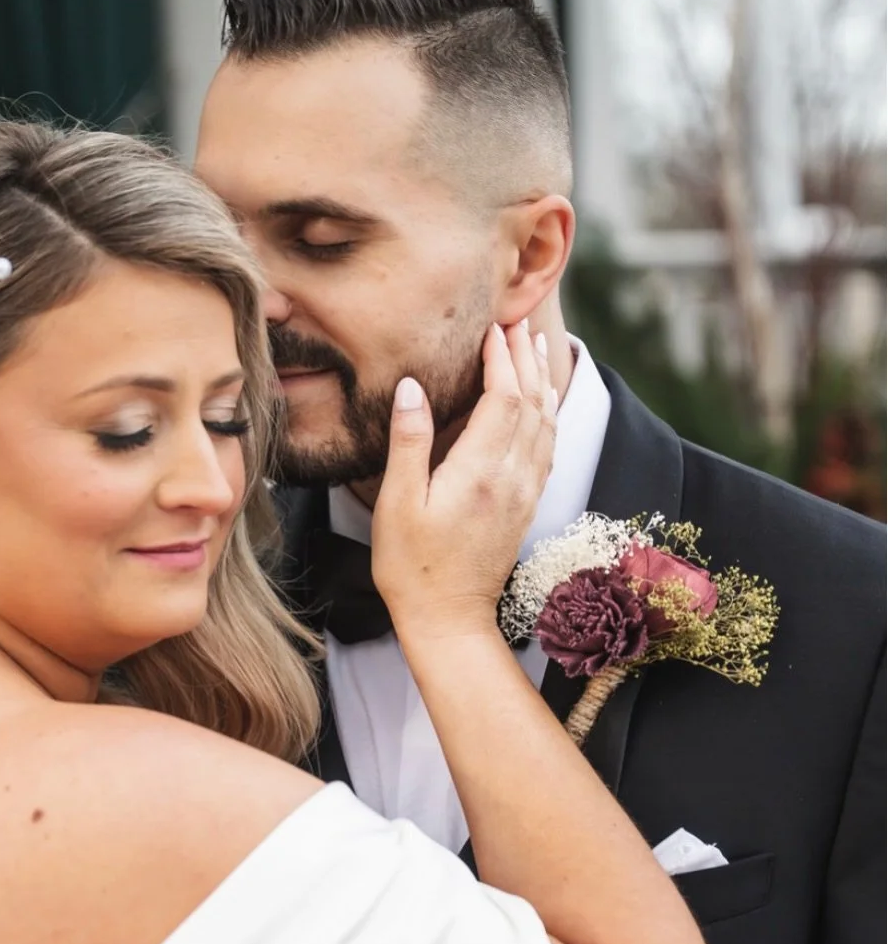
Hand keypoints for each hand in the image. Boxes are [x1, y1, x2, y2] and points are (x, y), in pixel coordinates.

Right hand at [372, 322, 555, 639]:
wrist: (447, 619)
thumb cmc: (411, 566)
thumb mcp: (397, 504)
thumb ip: (409, 442)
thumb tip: (411, 388)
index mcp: (480, 472)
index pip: (504, 398)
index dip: (502, 359)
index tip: (492, 329)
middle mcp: (511, 478)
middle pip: (532, 403)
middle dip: (527, 359)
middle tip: (518, 324)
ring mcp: (523, 494)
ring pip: (546, 424)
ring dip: (542, 382)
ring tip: (536, 350)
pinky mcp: (524, 508)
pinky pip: (546, 449)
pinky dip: (547, 416)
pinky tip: (542, 407)